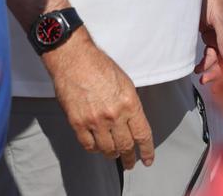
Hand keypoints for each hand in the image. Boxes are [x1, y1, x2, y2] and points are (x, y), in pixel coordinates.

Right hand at [46, 29, 153, 170]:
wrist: (74, 59)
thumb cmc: (99, 65)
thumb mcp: (124, 82)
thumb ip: (130, 104)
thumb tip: (132, 122)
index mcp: (129, 103)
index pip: (142, 134)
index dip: (146, 150)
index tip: (147, 159)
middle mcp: (114, 115)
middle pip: (125, 146)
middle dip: (129, 158)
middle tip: (130, 163)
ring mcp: (95, 121)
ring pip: (107, 149)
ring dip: (112, 154)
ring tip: (113, 154)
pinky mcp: (78, 123)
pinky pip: (89, 145)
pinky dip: (94, 149)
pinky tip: (97, 147)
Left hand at [196, 0, 222, 84]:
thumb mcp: (219, 14)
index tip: (213, 78)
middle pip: (222, 56)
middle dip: (214, 69)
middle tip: (203, 79)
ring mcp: (213, 28)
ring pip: (213, 52)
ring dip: (207, 63)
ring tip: (197, 71)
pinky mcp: (203, 25)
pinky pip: (205, 44)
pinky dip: (202, 54)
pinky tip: (196, 62)